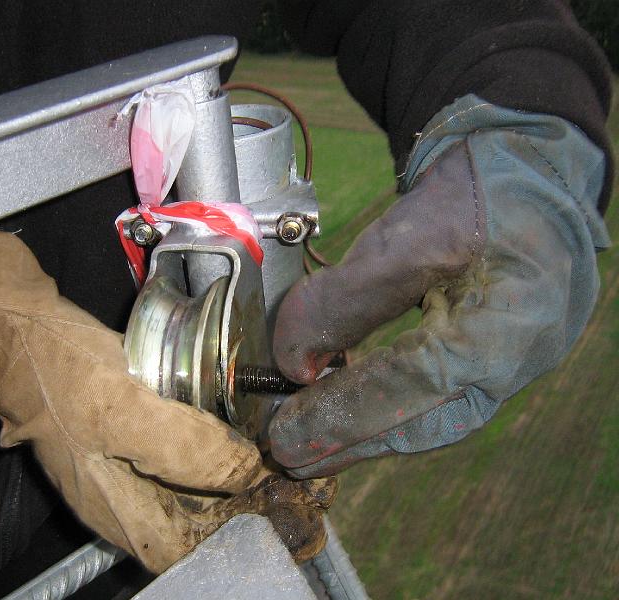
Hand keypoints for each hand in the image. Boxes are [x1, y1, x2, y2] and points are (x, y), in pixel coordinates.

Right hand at [0, 229, 333, 571]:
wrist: (13, 336)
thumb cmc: (56, 372)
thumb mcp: (120, 407)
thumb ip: (185, 447)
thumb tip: (247, 471)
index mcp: (129, 513)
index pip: (208, 546)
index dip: (256, 524)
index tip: (298, 492)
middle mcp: (134, 506)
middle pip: (211, 521)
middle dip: (261, 496)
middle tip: (303, 463)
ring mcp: (133, 476)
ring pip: (205, 490)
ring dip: (248, 473)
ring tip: (285, 445)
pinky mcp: (134, 446)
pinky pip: (191, 461)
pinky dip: (224, 451)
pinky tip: (246, 429)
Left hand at [268, 96, 609, 477]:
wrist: (524, 164)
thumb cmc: (475, 190)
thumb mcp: (408, 236)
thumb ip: (346, 301)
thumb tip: (292, 360)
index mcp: (511, 322)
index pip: (412, 384)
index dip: (344, 412)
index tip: (286, 433)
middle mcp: (519, 354)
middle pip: (427, 420)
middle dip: (353, 442)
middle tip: (291, 457)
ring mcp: (512, 357)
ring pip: (433, 416)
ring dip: (369, 433)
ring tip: (311, 447)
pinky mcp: (491, 352)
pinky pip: (438, 396)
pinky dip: (389, 407)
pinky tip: (350, 411)